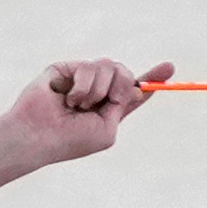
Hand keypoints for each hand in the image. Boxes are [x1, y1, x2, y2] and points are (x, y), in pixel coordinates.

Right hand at [3, 56, 174, 160]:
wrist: (38, 134)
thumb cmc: (70, 141)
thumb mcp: (107, 130)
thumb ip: (123, 106)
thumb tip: (131, 85)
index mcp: (108, 110)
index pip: (134, 92)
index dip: (153, 79)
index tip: (169, 68)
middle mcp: (96, 92)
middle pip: (125, 74)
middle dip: (121, 86)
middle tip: (105, 101)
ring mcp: (81, 79)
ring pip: (110, 66)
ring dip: (98, 90)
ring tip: (79, 106)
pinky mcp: (67, 68)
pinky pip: (91, 66)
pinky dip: (84, 86)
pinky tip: (67, 98)